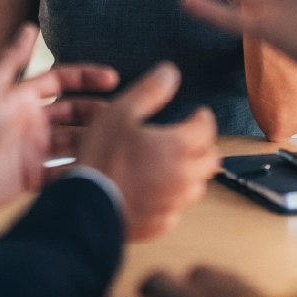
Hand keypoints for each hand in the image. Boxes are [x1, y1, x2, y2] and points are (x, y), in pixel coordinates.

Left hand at [0, 25, 118, 216]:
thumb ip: (11, 60)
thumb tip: (29, 26)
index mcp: (24, 98)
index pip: (62, 80)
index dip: (87, 77)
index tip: (113, 78)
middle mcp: (33, 121)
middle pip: (75, 111)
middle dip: (98, 110)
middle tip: (125, 114)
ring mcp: (35, 149)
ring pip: (75, 139)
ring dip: (95, 138)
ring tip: (120, 141)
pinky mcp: (34, 176)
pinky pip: (65, 170)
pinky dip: (82, 168)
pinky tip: (102, 167)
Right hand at [76, 64, 219, 241]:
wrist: (86, 207)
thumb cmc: (102, 158)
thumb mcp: (120, 113)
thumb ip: (149, 91)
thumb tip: (170, 73)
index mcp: (179, 147)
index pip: (207, 128)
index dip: (203, 118)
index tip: (198, 114)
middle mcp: (184, 176)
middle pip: (210, 160)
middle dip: (204, 147)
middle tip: (190, 139)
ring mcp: (173, 203)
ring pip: (195, 187)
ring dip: (190, 174)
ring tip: (173, 165)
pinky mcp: (160, 224)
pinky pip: (175, 208)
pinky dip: (170, 198)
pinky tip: (155, 191)